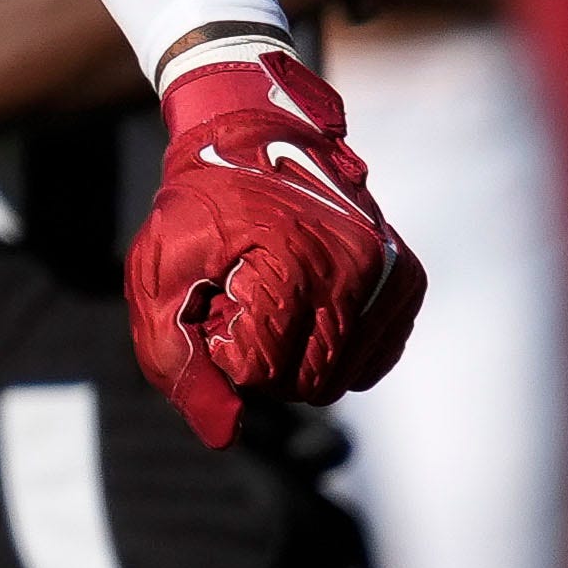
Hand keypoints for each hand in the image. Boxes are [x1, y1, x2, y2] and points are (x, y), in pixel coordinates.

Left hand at [129, 43, 421, 447]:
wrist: (251, 131)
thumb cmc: (197, 203)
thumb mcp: (159, 274)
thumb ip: (177, 358)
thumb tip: (224, 436)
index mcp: (297, 267)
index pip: (266, 375)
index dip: (227, 353)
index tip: (214, 305)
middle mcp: (358, 272)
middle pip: (310, 385)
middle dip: (266, 360)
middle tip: (240, 304)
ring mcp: (391, 275)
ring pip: (345, 378)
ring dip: (301, 354)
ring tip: (273, 297)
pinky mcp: (408, 280)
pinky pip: (375, 358)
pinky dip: (337, 347)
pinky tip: (309, 305)